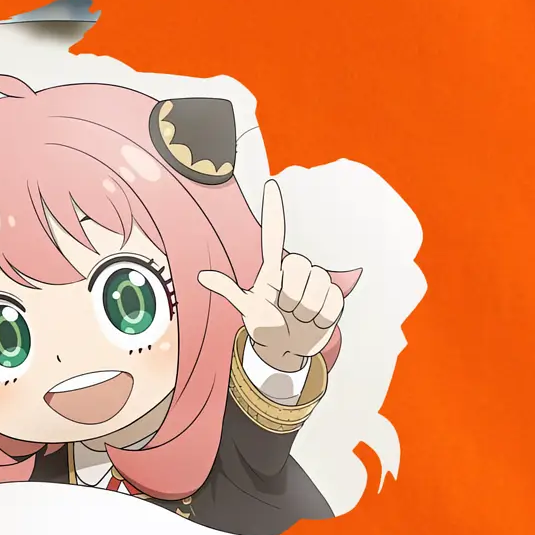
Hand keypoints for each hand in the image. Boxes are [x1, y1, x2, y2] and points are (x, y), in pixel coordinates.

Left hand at [196, 179, 355, 371]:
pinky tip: (313, 323)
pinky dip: (321, 317)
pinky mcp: (333, 296)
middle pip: (300, 264)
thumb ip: (228, 290)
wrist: (287, 349)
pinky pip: (332, 300)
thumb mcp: (247, 308)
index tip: (270, 185)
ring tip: (298, 318)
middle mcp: (295, 271)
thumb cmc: (265, 325)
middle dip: (292, 293)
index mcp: (273, 269)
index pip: (273, 235)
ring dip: (306, 309)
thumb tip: (201, 276)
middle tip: (286, 310)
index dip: (273, 210)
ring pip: (319, 282)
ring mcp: (316, 282)